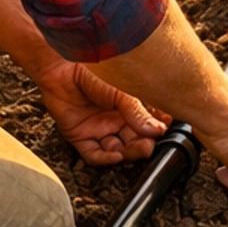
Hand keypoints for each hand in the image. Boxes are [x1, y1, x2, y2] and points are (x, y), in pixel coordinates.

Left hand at [36, 60, 166, 166]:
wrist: (62, 66)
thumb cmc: (91, 70)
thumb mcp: (121, 91)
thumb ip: (137, 112)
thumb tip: (157, 129)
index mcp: (129, 106)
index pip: (148, 127)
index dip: (157, 133)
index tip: (165, 135)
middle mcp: (115, 119)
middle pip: (135, 142)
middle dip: (144, 146)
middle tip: (150, 145)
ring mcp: (99, 129)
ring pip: (118, 151)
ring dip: (129, 154)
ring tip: (138, 149)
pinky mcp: (81, 136)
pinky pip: (95, 155)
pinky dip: (106, 160)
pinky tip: (116, 156)